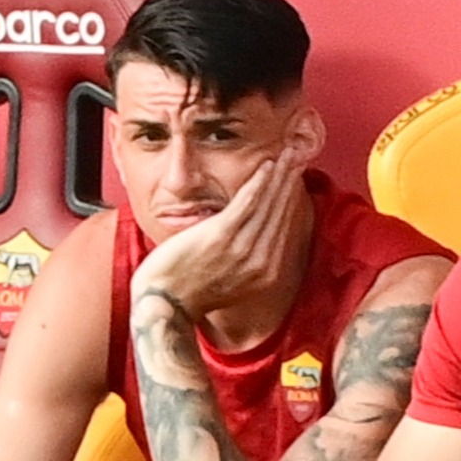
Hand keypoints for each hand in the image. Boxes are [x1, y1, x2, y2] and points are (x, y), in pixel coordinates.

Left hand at [133, 158, 307, 322]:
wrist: (163, 305)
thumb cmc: (187, 293)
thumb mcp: (228, 281)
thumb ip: (245, 261)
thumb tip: (251, 240)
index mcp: (265, 274)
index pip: (284, 228)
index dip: (291, 201)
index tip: (295, 180)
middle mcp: (260, 261)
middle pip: (281, 212)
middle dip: (290, 182)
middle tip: (296, 157)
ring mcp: (242, 248)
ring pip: (268, 203)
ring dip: (279, 176)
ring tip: (286, 155)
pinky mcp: (222, 235)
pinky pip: (248, 202)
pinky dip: (260, 182)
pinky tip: (267, 166)